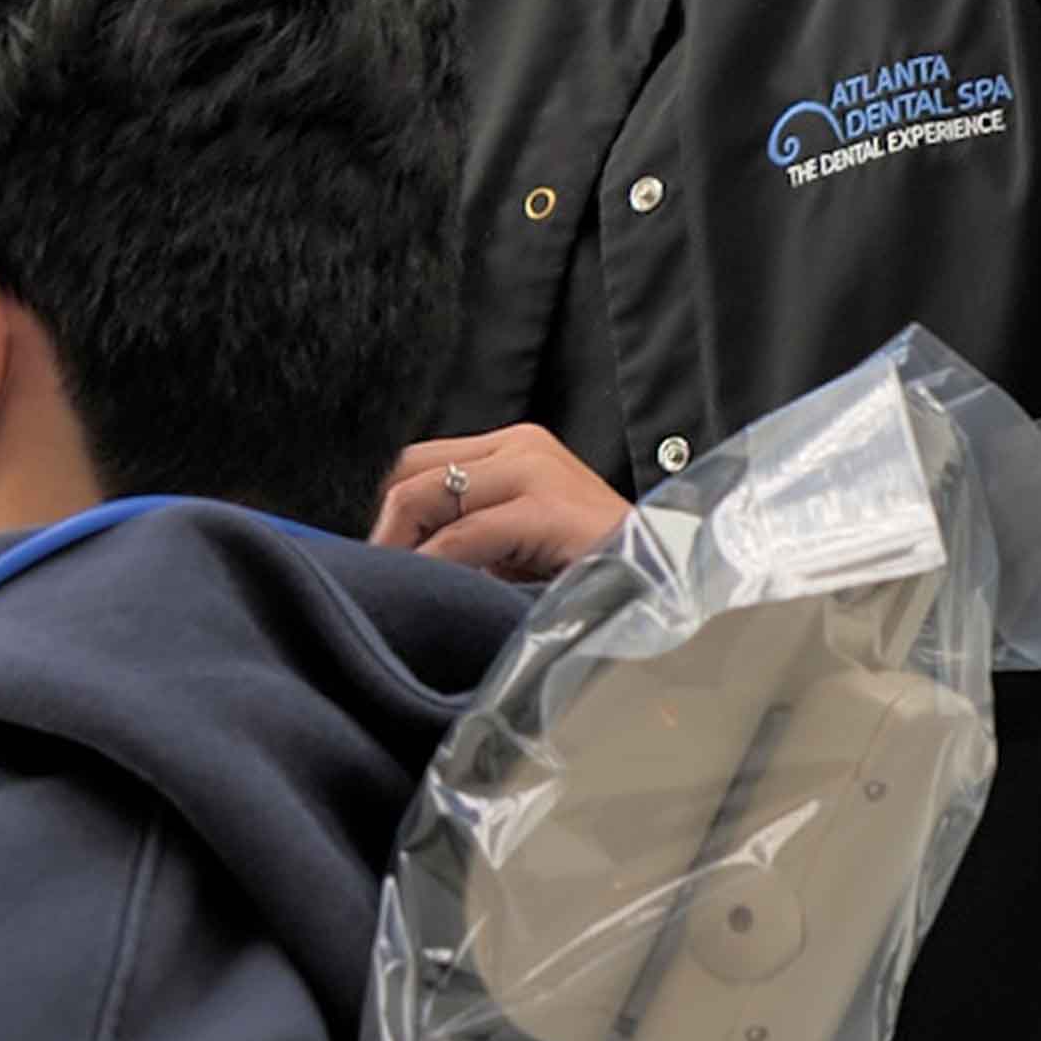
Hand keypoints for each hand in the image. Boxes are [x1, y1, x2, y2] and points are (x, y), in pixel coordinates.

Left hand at [369, 424, 631, 581]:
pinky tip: (427, 594)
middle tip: (372, 574)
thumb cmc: (592, 573)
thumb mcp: (520, 543)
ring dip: (396, 545)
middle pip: (411, 468)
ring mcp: (534, 470)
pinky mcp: (545, 507)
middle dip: (383, 523)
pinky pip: (461, 538)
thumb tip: (399, 553)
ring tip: (390, 586)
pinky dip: (432, 567)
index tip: (371, 553)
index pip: (418, 459)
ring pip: (425, 494)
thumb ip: (472, 533)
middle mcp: (521, 446)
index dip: (386, 505)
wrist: (668, 584)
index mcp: (515, 447)